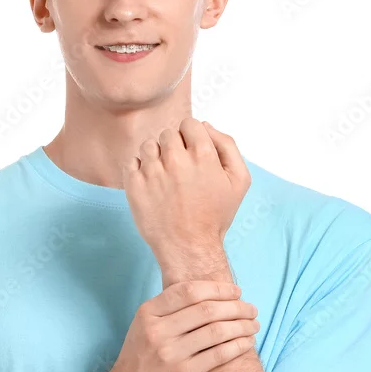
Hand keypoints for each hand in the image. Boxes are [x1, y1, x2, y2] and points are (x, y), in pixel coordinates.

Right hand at [100, 279, 259, 371]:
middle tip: (252, 309)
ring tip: (254, 325)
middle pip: (207, 309)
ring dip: (241, 326)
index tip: (236, 292)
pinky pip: (218, 354)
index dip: (218, 289)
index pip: (189, 291)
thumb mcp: (143, 328)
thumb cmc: (139, 361)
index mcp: (148, 313)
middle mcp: (157, 330)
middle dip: (236, 307)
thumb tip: (208, 294)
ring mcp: (169, 353)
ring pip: (216, 331)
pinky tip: (247, 343)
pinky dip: (237, 346)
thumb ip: (168, 311)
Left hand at [121, 117, 250, 269]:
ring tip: (163, 177)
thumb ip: (227, 146)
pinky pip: (131, 162)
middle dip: (173, 147)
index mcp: (203, 154)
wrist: (189, 247)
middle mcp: (176, 159)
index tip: (192, 154)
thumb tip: (206, 126)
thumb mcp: (239, 181)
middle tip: (179, 170)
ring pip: (148, 145)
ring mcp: (153, 172)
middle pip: (168, 133)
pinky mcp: (134, 185)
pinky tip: (150, 185)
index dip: (191, 137)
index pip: (189, 124)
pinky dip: (138, 170)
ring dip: (155, 157)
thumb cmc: (214, 216)